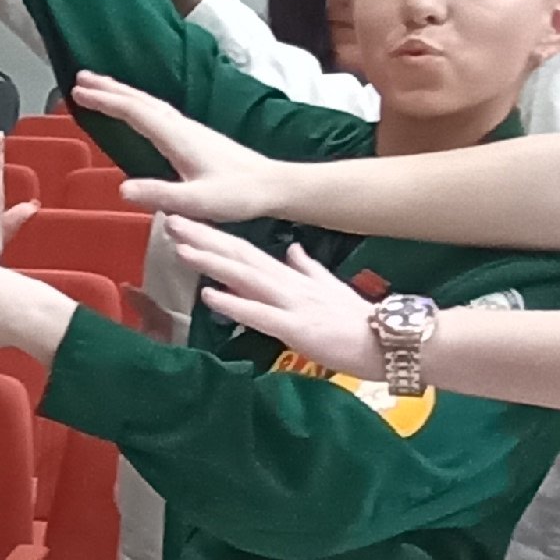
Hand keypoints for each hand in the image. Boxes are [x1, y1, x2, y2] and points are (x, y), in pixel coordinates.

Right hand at [74, 74, 289, 222]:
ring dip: (123, 93)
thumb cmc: (238, 195)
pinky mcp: (195, 136)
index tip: (78, 94)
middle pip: (140, 100)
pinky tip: (137, 110)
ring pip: (149, 103)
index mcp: (177, 138)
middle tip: (79, 79)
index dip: (105, 101)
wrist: (272, 185)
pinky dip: (138, 105)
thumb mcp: (196, 202)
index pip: (134, 112)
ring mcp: (189, 129)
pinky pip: (158, 112)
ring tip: (100, 88)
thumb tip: (121, 189)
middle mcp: (182, 127)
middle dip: (108, 89)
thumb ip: (160, 195)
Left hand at [163, 217, 382, 375]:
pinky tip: (211, 296)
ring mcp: (292, 304)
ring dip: (213, 262)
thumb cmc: (358, 320)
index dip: (215, 236)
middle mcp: (286, 285)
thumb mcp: (330, 288)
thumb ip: (308, 269)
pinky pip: (261, 315)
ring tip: (182, 247)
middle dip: (204, 238)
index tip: (186, 221)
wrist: (390, 340)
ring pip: (246, 278)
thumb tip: (292, 250)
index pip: (246, 251)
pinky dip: (235, 305)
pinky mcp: (297, 329)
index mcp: (290, 277)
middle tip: (170, 220)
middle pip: (239, 256)